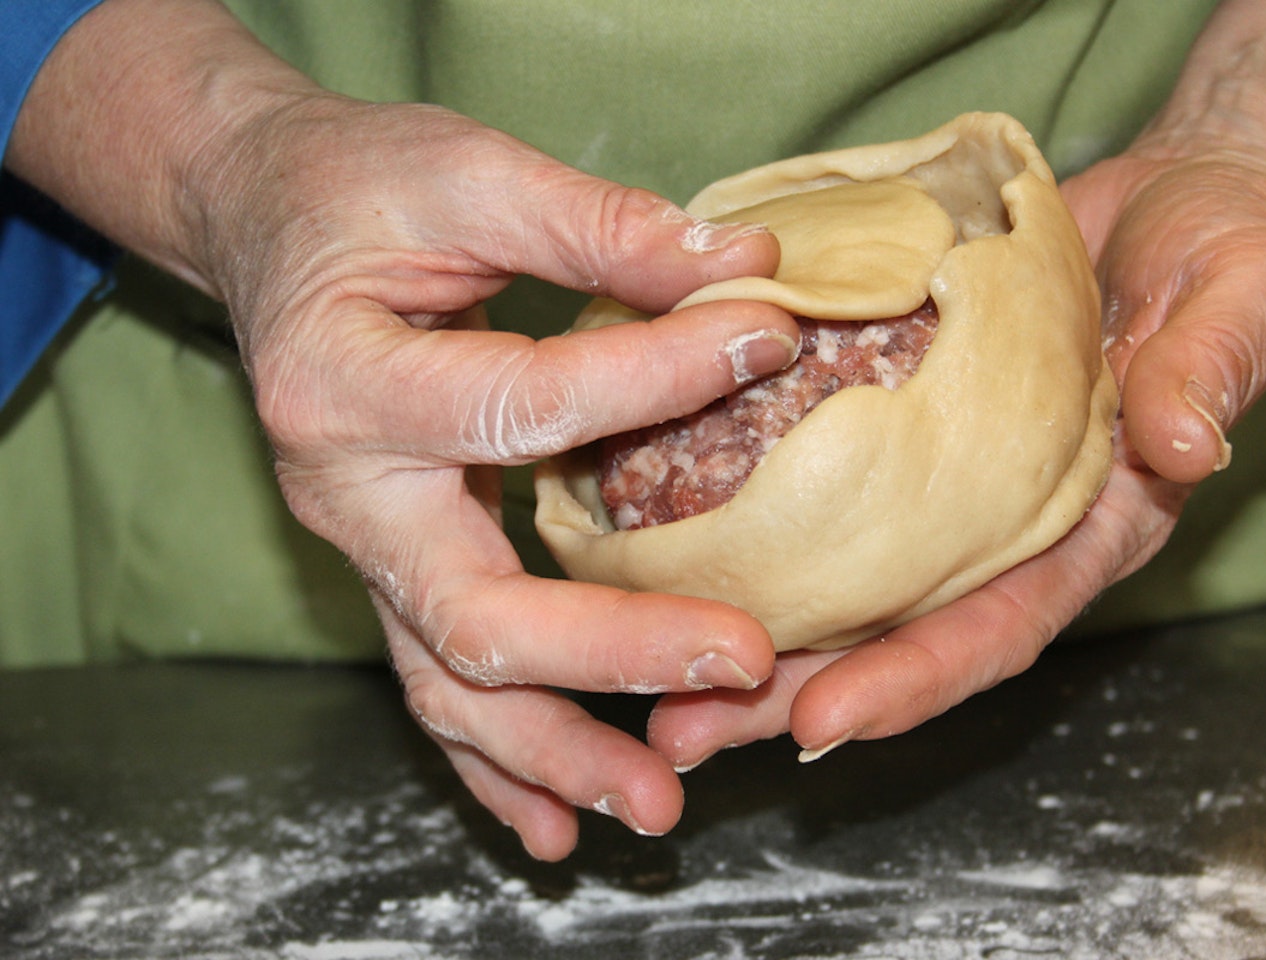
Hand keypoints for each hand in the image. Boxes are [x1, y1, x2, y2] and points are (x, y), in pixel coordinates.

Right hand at [11, 1, 801, 859]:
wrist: (264, 222)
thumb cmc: (359, 190)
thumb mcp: (464, 171)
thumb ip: (593, 224)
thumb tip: (744, 268)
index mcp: (348, 380)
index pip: (526, 406)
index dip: (658, 380)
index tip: (768, 344)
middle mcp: (343, 492)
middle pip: (476, 610)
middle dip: (617, 649)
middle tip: (742, 663)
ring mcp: (362, 549)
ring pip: (451, 684)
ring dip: (557, 753)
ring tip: (658, 804)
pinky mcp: (393, 571)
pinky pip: (438, 685)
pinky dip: (496, 764)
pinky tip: (556, 825)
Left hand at [647, 0, 1265, 769]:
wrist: (1177, 199)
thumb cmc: (1227, 250)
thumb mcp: (1242, 294)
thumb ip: (1213, 366)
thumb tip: (1182, 442)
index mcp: (1091, 526)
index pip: (1003, 624)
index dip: (916, 679)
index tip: (822, 726)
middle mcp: (1005, 522)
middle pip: (894, 627)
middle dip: (793, 690)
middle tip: (689, 733)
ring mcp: (944, 476)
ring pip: (838, 570)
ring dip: (746, 622)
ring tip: (648, 676)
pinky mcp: (898, 415)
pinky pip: (819, 476)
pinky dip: (747, 513)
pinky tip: (664, 533)